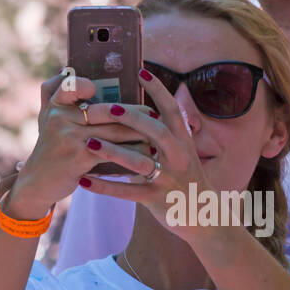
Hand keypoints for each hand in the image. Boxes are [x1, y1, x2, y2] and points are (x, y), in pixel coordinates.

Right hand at [5, 69, 156, 210]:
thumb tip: (72, 72)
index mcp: (56, 104)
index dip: (85, 84)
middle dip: (133, 114)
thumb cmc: (51, 148)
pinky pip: (111, 153)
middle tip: (155, 116)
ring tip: (158, 136)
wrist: (38, 182)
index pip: (70, 85)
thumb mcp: (48, 119)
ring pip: (112, 132)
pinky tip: (145, 155)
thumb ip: (57, 95)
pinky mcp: (78, 158)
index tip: (100, 88)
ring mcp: (68, 138)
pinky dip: (130, 154)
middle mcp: (60, 118)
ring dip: (138, 134)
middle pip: (105, 111)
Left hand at [75, 68, 214, 241]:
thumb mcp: (184, 154)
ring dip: (113, 152)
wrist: (204, 217)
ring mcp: (168, 179)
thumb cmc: (187, 181)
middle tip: (108, 106)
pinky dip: (105, 187)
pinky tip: (84, 181)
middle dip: (132, 118)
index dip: (158, 90)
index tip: (142, 71)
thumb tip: (142, 113)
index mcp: (184, 142)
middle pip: (156, 132)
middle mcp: (179, 157)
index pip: (171, 110)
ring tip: (89, 142)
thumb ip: (166, 136)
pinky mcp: (157, 199)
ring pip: (139, 162)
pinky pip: (127, 193)